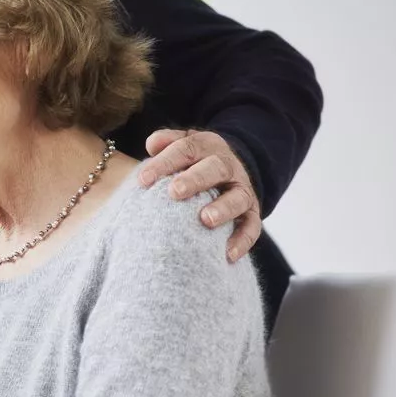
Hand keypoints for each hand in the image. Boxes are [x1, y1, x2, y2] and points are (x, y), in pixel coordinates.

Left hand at [138, 128, 260, 262]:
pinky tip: (228, 255)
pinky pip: (252, 226)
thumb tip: (151, 144)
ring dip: (223, 208)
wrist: (231, 167)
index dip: (165, 162)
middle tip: (174, 192)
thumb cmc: (194, 161)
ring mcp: (242, 190)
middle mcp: (228, 166)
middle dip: (195, 179)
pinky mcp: (252, 213)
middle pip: (214, 168)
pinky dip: (242, 240)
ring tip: (206, 220)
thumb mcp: (183, 144)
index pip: (186, 149)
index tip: (143, 179)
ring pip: (238, 198)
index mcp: (206, 146)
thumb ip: (167, 142)